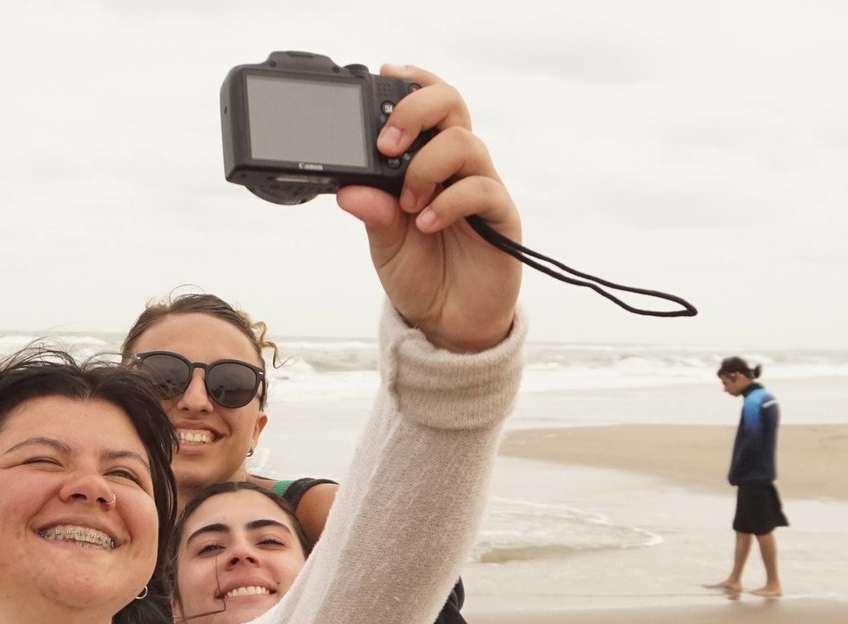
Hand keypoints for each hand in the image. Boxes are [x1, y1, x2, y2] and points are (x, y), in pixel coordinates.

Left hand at [335, 65, 520, 352]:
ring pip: (464, 143)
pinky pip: (481, 190)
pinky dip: (448, 202)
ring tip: (407, 204)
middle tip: (386, 147)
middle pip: (451, 107)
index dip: (412, 84)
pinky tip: (426, 223)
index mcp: (427, 163)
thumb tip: (347, 188)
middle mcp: (455, 168)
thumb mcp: (384, 243)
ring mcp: (480, 188)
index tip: (383, 75)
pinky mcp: (499, 216)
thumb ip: (372, 212)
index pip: (427, 107)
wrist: (448, 323)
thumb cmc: (420, 274)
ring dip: (426, 168)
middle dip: (415, 114)